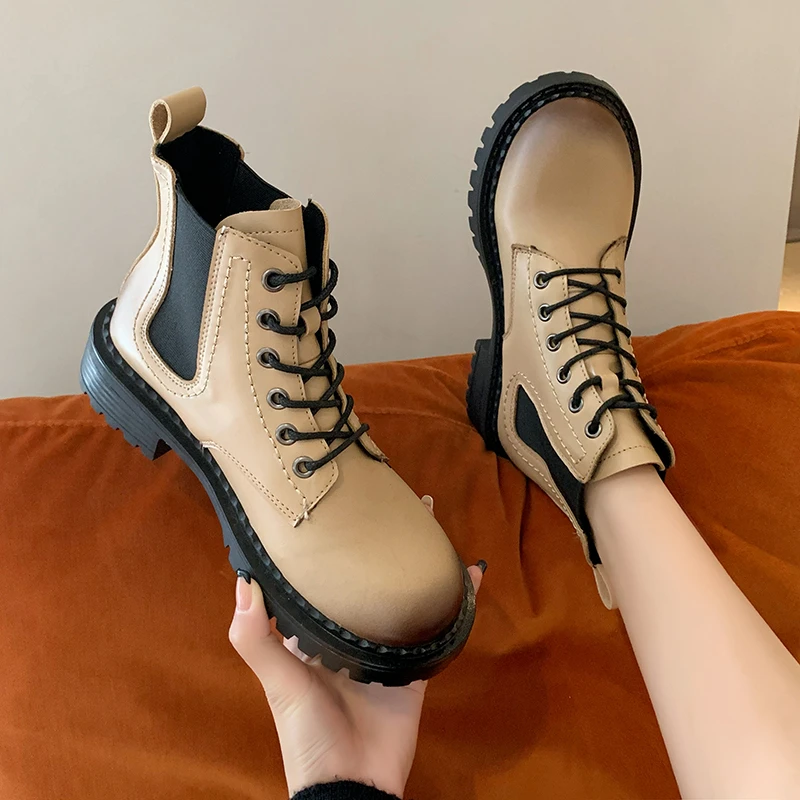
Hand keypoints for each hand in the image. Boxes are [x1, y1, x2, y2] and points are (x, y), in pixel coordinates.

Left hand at [228, 497, 483, 798]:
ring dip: (417, 559)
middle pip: (366, 576)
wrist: (353, 783)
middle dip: (379, 541)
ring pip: (402, 591)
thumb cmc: (308, 732)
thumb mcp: (278, 683)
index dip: (330, 543)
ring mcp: (384, 645)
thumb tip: (242, 580)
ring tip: (428, 521)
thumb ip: (255, 638)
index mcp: (312, 630)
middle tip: (394, 499)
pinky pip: (437, 624)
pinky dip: (457, 600)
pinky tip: (472, 574)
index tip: (341, 505)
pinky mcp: (415, 663)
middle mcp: (348, 631)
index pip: (320, 575)